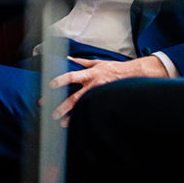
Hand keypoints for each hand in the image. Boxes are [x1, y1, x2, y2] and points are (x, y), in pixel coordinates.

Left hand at [48, 55, 167, 125]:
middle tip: (52, 112)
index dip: (61, 80)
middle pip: (75, 98)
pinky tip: (77, 123)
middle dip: (63, 106)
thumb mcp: (96, 63)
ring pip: (83, 107)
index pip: (72, 76)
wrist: (132, 75)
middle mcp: (93, 85)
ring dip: (72, 116)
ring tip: (62, 123)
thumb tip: (67, 59)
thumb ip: (80, 62)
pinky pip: (92, 110)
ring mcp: (99, 95)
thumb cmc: (112, 68)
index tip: (50, 85)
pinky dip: (84, 116)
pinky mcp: (104, 101)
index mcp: (90, 74)